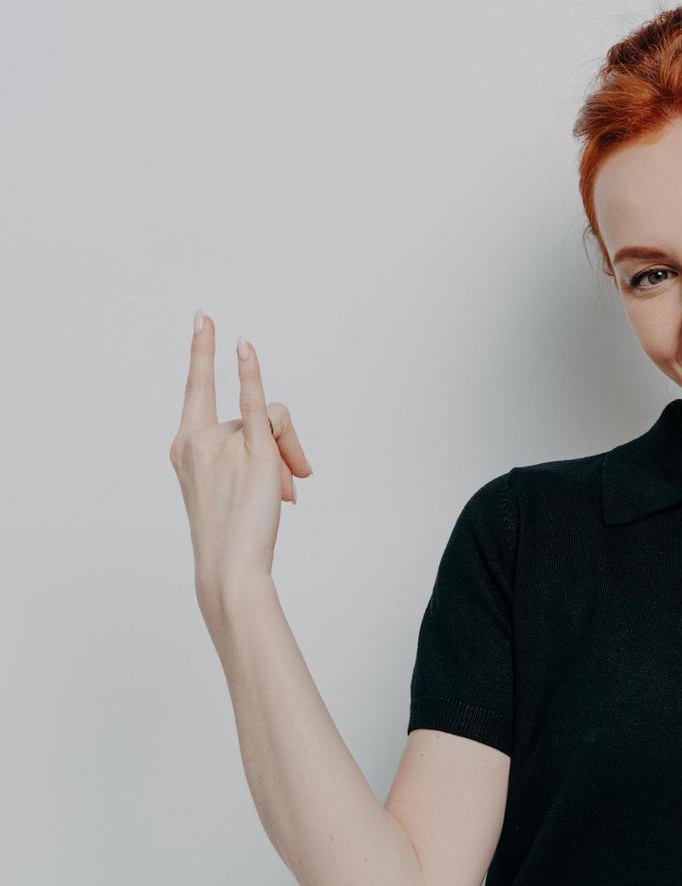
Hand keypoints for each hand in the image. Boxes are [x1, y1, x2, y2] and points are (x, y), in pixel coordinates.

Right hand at [169, 310, 312, 613]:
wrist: (231, 567)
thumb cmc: (235, 533)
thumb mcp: (240, 482)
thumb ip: (254, 449)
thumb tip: (287, 450)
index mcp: (185, 444)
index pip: (195, 387)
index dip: (201, 351)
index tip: (204, 318)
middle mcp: (195, 438)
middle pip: (256, 410)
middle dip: (282, 445)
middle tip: (292, 486)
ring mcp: (219, 442)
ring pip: (273, 420)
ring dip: (290, 455)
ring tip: (289, 494)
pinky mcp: (249, 450)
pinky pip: (254, 404)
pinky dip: (250, 374)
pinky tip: (244, 346)